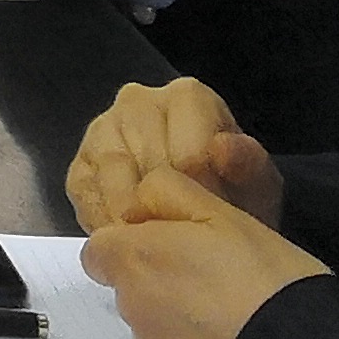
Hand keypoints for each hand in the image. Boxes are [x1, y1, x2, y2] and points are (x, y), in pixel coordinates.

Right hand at [65, 78, 284, 236]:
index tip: (212, 219)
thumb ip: (248, 164)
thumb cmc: (233, 195)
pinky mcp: (81, 162)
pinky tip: (130, 237)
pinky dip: (106, 220)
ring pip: (112, 175)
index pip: (190, 154)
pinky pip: (86, 192)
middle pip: (148, 162)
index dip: (203, 196)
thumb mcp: (257, 184)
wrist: (209, 216)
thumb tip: (223, 147)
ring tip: (157, 240)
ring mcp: (103, 129)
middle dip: (168, 207)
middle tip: (185, 237)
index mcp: (187, 97)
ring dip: (133, 216)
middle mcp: (138, 101)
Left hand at [82, 168, 330, 338]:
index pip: (100, 249)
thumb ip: (171, 195)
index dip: (129, 243)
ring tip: (235, 313)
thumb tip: (139, 200)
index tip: (170, 243)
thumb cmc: (262, 276)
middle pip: (130, 286)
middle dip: (160, 277)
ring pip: (155, 324)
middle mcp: (132, 308)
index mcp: (135, 260)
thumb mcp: (224, 215)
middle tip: (215, 275)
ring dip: (181, 315)